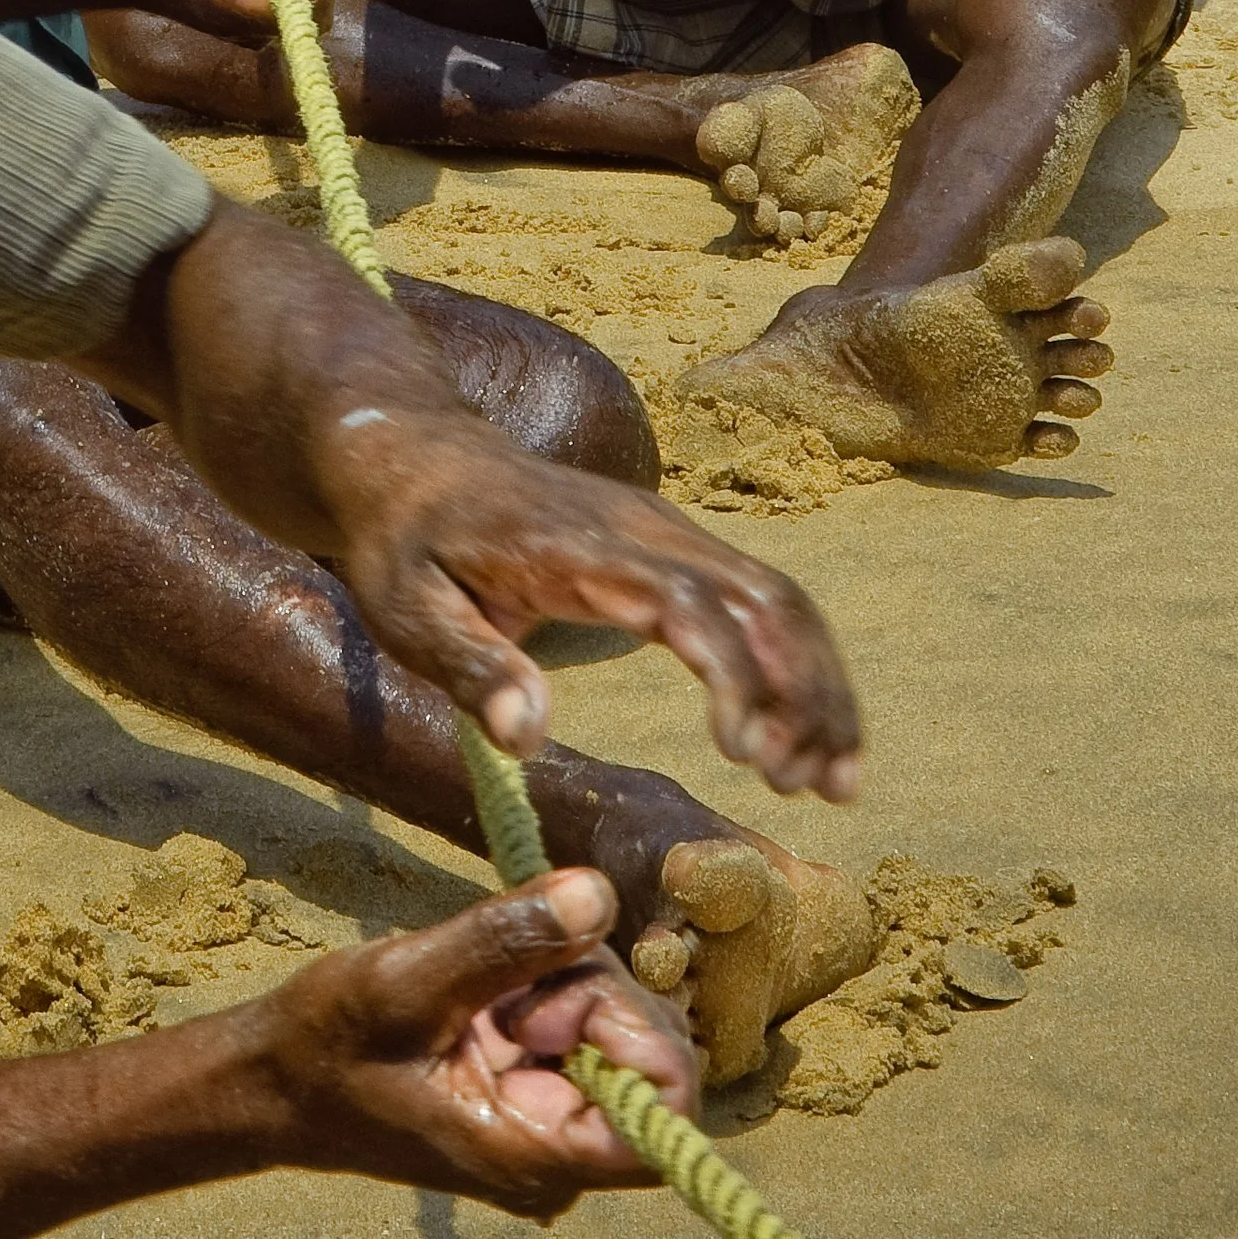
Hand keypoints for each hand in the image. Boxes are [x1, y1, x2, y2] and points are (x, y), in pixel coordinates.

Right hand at [246, 872, 697, 1212]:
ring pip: (620, 1031)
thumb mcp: (406, 983)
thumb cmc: (328, 1047)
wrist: (278, 1083)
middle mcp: (562, 1154)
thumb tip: (599, 891)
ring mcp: (551, 1122)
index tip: (553, 990)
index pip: (666, 1111)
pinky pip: (582, 1026)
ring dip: (565, 981)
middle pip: (650, 1057)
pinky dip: (545, 986)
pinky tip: (486, 995)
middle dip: (590, 991)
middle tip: (505, 986)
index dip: (633, 1031)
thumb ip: (503, 942)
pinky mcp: (536, 1089)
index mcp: (538, 1157)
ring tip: (484, 990)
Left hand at [321, 416, 860, 796]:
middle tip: (811, 786)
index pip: (685, 602)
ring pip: (777, 595)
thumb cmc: (406, 540)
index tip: (745, 754)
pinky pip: (760, 595)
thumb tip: (531, 738)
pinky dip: (799, 662)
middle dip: (804, 691)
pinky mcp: (673, 544)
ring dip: (817, 683)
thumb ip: (472, 667)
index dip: (731, 674)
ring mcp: (666, 530)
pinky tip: (809, 734)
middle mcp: (641, 527)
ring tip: (831, 781)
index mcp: (579, 546)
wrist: (414, 452)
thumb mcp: (408, 608)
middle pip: (762, 596)